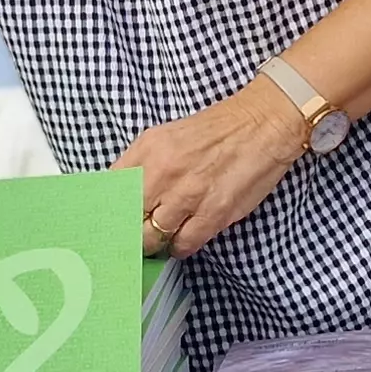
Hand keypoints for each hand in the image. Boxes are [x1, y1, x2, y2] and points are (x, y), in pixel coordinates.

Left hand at [114, 77, 310, 258]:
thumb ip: (140, 163)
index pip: (111, 190)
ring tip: (161, 237)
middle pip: (128, 219)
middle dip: (130, 230)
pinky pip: (183, 244)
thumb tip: (119, 194)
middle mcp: (163, 173)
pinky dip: (180, 247)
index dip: (108, 210)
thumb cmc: (216, 130)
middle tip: (135, 234)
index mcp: (148, 150)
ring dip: (155, 242)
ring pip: (152, 238)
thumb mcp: (166, 136)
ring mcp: (187, 196)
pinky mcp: (213, 214)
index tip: (109, 220)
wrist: (262, 124)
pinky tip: (183, 239)